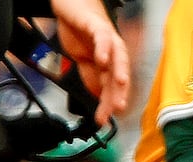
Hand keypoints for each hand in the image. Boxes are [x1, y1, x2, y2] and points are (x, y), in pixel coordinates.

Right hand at [49, 0, 131, 125]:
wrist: (71, 9)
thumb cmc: (81, 33)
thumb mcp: (84, 62)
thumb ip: (93, 79)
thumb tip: (98, 99)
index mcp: (112, 65)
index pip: (112, 89)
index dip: (108, 104)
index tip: (104, 119)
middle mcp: (115, 54)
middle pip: (119, 77)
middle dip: (119, 94)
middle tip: (117, 109)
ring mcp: (109, 41)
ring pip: (119, 59)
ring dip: (120, 72)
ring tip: (120, 86)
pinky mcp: (99, 27)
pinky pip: (104, 39)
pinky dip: (105, 49)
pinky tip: (102, 60)